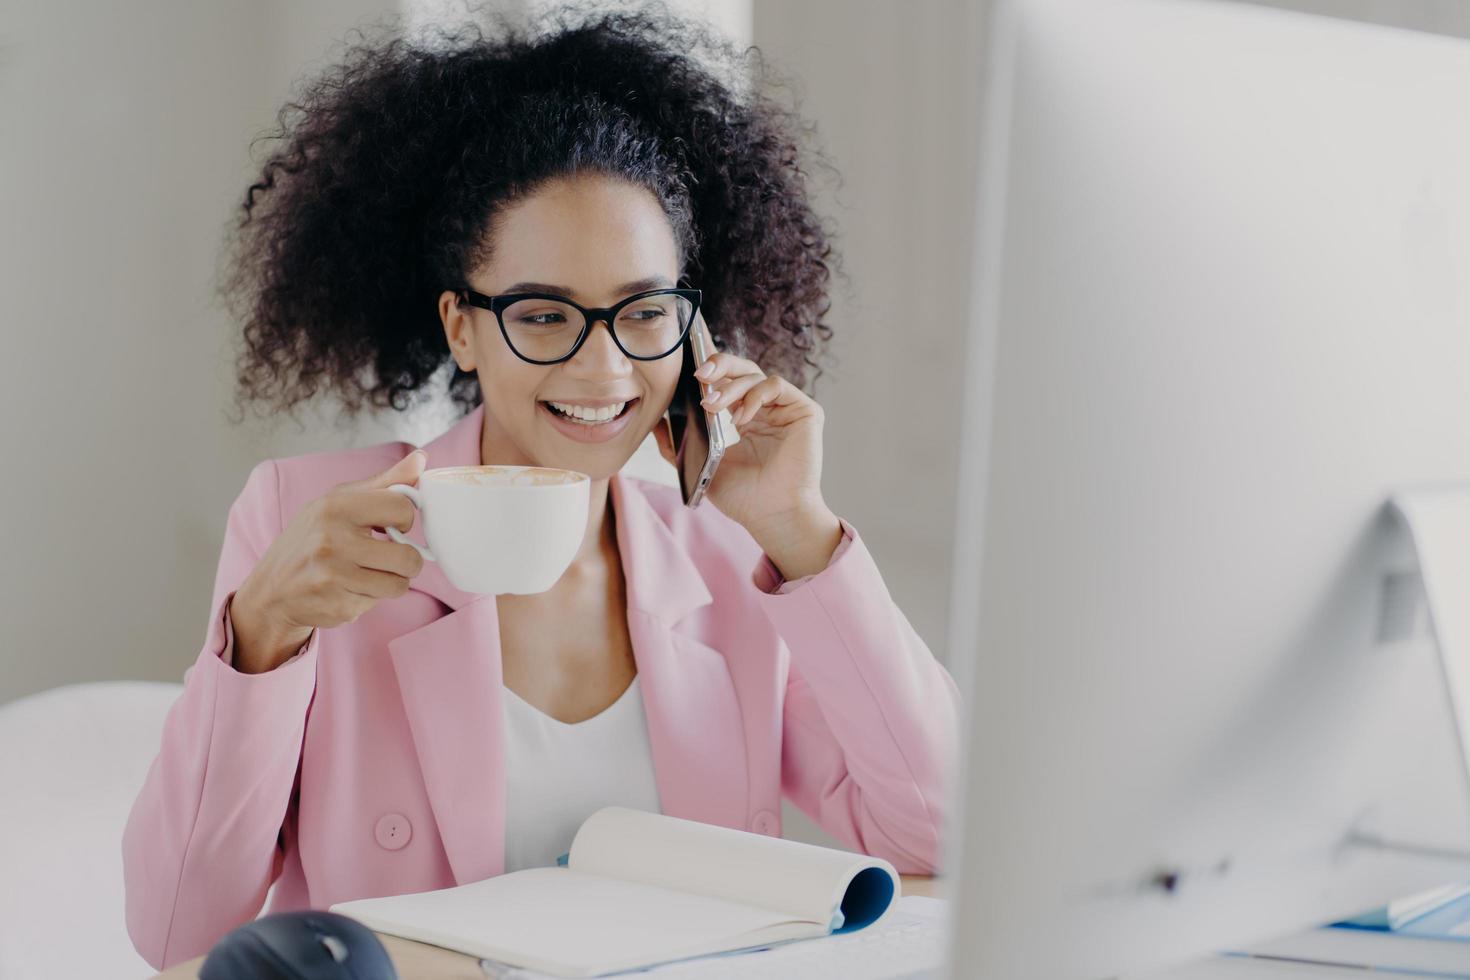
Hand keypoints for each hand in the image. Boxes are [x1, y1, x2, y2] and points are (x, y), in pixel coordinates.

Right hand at [232, 449, 427, 668]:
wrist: (272, 587)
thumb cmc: (313, 537)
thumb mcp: (340, 501)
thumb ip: (384, 483)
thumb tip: (421, 459)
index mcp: (334, 507)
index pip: (402, 508)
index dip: (403, 520)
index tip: (390, 526)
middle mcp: (331, 541)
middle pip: (409, 557)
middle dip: (405, 559)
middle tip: (386, 555)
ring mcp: (333, 577)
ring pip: (400, 585)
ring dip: (391, 581)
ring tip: (368, 572)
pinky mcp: (337, 606)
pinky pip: (378, 603)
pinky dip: (370, 597)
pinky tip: (348, 588)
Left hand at [652, 313, 830, 541]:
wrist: (773, 518)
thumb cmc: (744, 498)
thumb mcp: (702, 468)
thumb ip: (677, 447)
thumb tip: (655, 424)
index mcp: (743, 417)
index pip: (725, 382)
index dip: (708, 368)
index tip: (687, 364)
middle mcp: (765, 409)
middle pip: (740, 370)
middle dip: (717, 365)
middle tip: (698, 374)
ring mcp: (785, 409)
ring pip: (754, 375)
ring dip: (730, 387)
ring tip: (712, 406)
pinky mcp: (805, 411)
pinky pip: (776, 385)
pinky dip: (755, 395)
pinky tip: (742, 417)